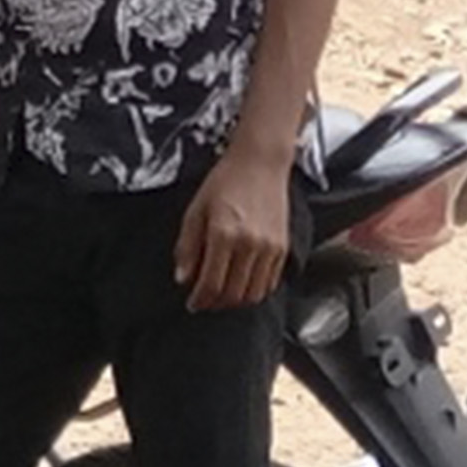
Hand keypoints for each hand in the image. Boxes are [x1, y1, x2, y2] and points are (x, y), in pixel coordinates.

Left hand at [175, 133, 291, 309]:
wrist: (260, 162)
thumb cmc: (224, 182)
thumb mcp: (195, 210)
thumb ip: (187, 246)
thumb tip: (183, 279)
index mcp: (223, 234)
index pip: (211, 284)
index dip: (199, 300)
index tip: (192, 303)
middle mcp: (249, 244)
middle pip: (232, 294)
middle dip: (215, 303)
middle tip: (205, 301)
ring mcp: (269, 248)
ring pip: (253, 295)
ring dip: (235, 301)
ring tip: (223, 295)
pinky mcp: (283, 248)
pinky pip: (270, 284)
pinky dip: (255, 292)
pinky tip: (242, 285)